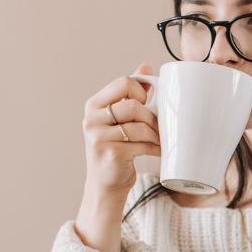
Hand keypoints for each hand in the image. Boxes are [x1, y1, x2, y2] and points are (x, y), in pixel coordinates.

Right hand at [82, 62, 160, 201]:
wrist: (105, 186)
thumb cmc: (115, 150)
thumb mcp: (118, 119)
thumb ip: (130, 94)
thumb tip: (145, 66)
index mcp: (94, 105)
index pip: (123, 82)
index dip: (141, 91)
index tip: (147, 104)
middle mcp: (92, 119)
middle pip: (133, 104)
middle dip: (151, 117)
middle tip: (158, 127)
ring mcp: (98, 136)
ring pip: (140, 125)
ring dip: (156, 134)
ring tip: (160, 141)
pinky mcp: (110, 153)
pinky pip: (141, 144)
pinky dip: (155, 148)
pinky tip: (158, 152)